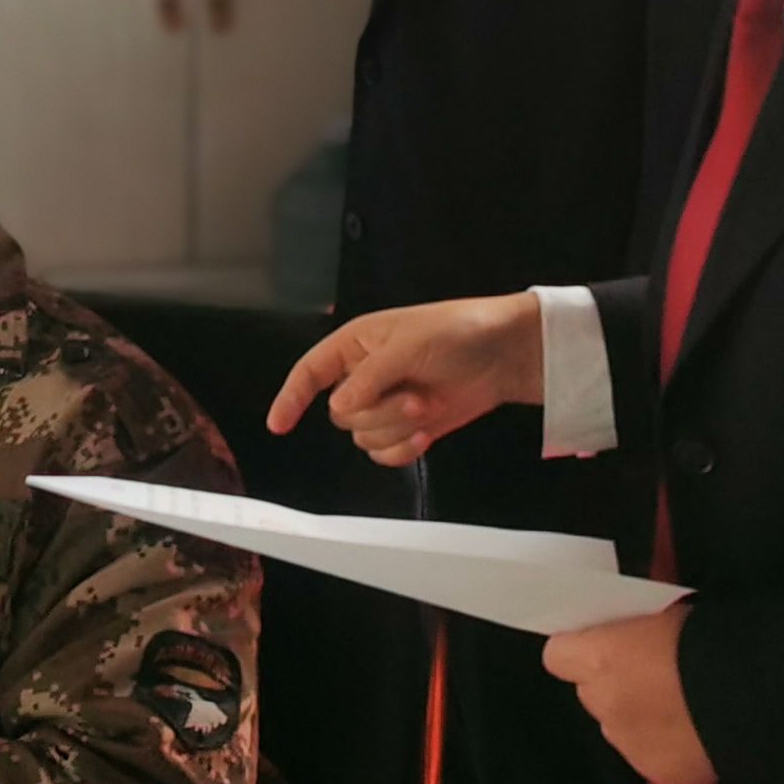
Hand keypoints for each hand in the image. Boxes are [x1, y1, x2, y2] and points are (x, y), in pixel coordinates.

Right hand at [267, 295, 543, 467]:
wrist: (504, 355)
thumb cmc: (459, 331)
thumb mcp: (407, 343)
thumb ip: (369, 377)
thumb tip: (340, 407)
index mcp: (357, 345)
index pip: (310, 372)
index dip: (290, 397)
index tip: (278, 425)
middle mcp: (367, 375)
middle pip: (342, 414)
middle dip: (378, 412)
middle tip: (414, 395)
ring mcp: (389, 403)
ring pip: (363, 436)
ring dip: (396, 428)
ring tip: (428, 405)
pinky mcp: (410, 427)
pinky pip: (385, 453)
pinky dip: (402, 450)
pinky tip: (425, 434)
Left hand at [542, 609, 714, 783]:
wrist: (759, 697)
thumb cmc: (715, 640)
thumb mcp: (670, 611)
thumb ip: (639, 626)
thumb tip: (637, 629)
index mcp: (601, 659)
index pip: (558, 654)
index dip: (580, 648)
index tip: (604, 643)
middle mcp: (604, 705)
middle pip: (591, 692)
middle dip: (614, 684)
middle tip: (655, 674)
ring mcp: (628, 745)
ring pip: (620, 727)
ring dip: (640, 717)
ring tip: (685, 707)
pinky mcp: (658, 774)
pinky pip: (652, 756)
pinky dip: (668, 747)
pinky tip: (699, 734)